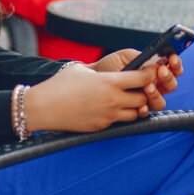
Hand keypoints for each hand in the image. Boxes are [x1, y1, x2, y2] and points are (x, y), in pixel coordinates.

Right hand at [26, 62, 156, 132]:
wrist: (43, 107)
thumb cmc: (60, 85)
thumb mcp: (82, 69)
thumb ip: (101, 69)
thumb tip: (113, 68)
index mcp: (110, 82)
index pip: (143, 78)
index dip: (149, 74)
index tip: (150, 73)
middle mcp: (113, 100)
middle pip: (144, 98)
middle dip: (144, 92)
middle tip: (139, 87)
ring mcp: (108, 115)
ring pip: (135, 113)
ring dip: (134, 106)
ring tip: (126, 99)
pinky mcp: (101, 126)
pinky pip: (118, 121)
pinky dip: (119, 115)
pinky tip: (109, 108)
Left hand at [91, 49, 183, 110]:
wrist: (91, 78)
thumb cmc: (109, 66)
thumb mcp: (126, 56)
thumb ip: (143, 57)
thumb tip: (158, 61)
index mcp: (153, 71)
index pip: (172, 68)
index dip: (176, 64)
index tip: (172, 59)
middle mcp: (152, 85)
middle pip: (171, 85)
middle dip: (168, 78)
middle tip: (160, 71)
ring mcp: (144, 99)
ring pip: (161, 101)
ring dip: (157, 93)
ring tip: (148, 87)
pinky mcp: (134, 110)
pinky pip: (146, 113)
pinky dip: (145, 109)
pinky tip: (141, 106)